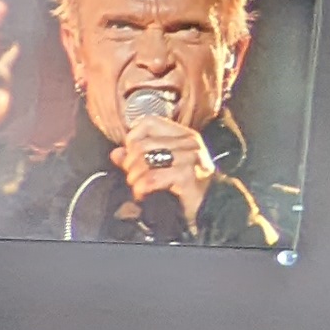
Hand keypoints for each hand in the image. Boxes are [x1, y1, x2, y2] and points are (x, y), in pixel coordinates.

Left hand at [111, 109, 213, 223]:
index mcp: (184, 134)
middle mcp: (189, 142)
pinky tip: (143, 194)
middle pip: (142, 145)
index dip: (133, 138)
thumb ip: (139, 158)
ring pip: (144, 161)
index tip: (132, 156)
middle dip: (130, 165)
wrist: (212, 207)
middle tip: (133, 178)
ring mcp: (191, 157)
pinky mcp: (188, 175)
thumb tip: (116, 153)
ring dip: (134, 178)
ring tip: (138, 187)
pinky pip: (152, 178)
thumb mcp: (163, 167)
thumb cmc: (187, 187)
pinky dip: (142, 188)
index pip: (149, 122)